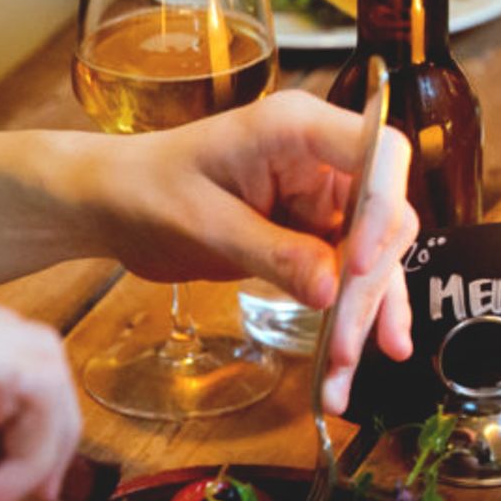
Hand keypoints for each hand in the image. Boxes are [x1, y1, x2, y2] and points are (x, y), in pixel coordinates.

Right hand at [0, 265, 79, 500]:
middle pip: (28, 340)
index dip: (36, 399)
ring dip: (37, 440)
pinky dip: (26, 440)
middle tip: (34, 489)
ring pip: (33, 358)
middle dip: (48, 421)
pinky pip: (18, 378)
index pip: (1, 330)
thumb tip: (44, 417)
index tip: (35, 466)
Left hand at [68, 91, 420, 412]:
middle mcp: (326, 158)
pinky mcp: (320, 233)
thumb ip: (272, 251)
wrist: (115, 203)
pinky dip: (349, 317)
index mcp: (298, 128)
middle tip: (342, 348)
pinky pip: (350, 275)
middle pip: (384, 216)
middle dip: (366, 286)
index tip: (358, 266)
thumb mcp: (203, 223)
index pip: (380, 153)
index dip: (382, 208)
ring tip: (345, 372)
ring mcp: (326, 197)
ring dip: (365, 313)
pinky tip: (351, 358)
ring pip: (375, 255)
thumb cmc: (147, 191)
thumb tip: (330, 291)